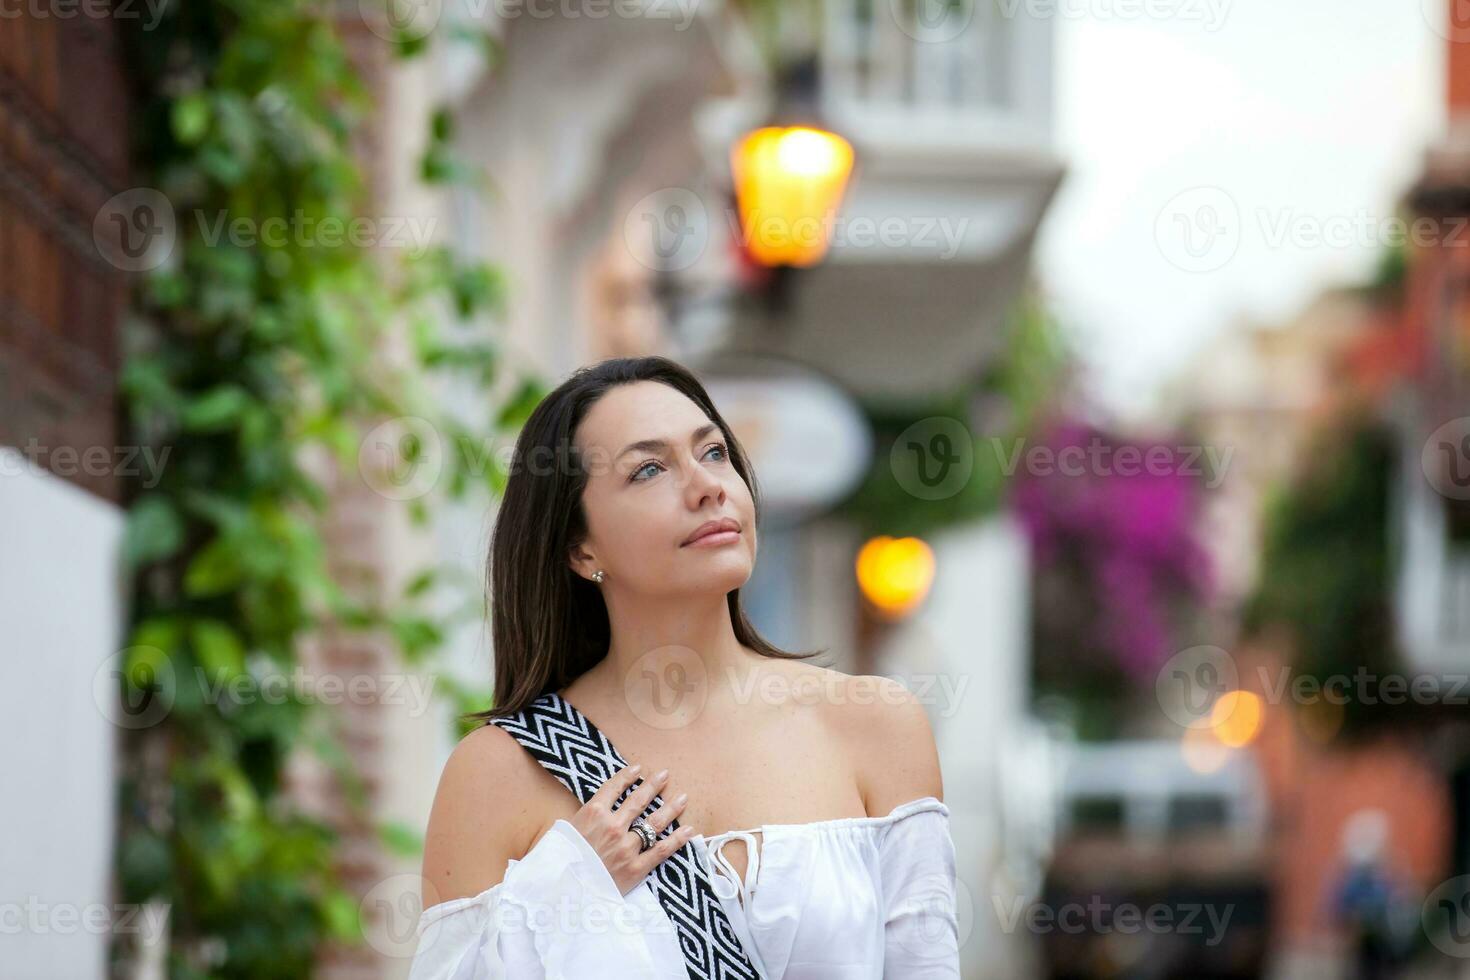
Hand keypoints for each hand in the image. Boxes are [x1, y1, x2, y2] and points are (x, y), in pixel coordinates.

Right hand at [568, 763, 695, 895]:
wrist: (562, 894)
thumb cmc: (559, 863)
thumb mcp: (562, 832)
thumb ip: (581, 820)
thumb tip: (589, 813)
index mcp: (592, 813)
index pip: (613, 787)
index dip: (627, 776)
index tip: (638, 768)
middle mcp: (612, 826)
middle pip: (638, 801)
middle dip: (653, 785)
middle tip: (665, 775)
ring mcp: (626, 847)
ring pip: (654, 823)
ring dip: (671, 809)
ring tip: (683, 798)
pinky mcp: (636, 868)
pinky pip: (662, 850)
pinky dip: (678, 839)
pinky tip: (689, 830)